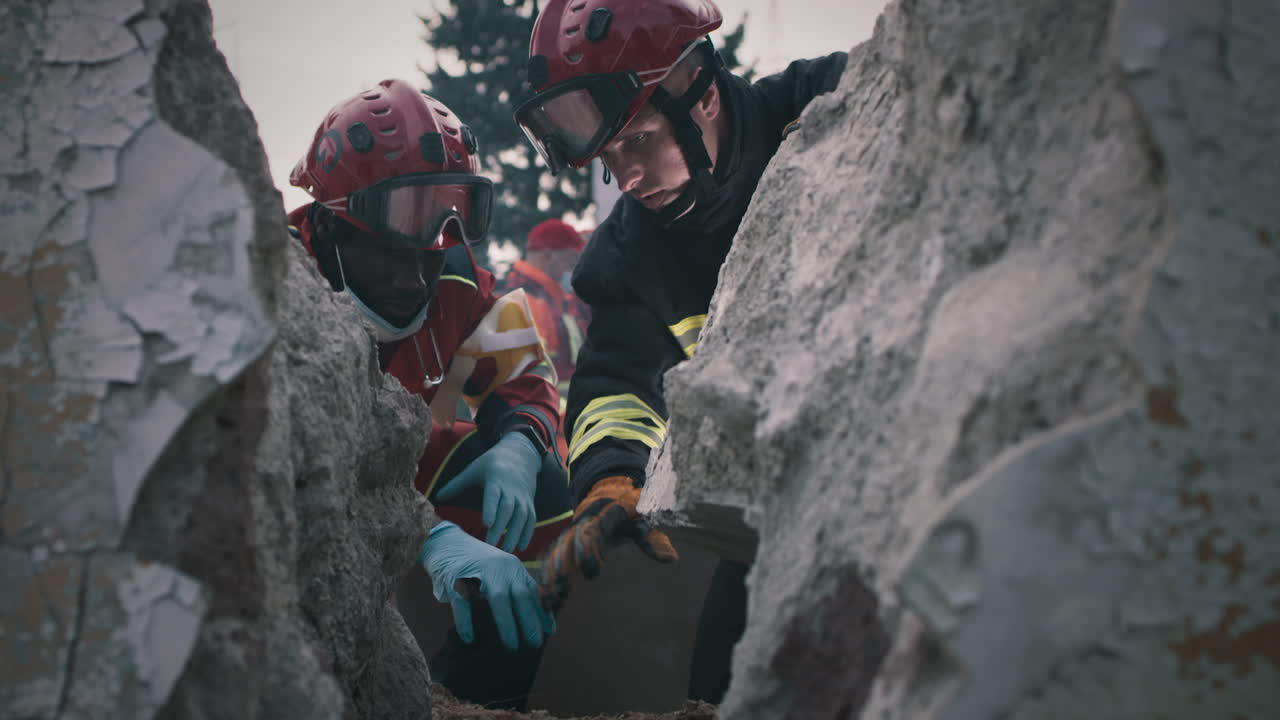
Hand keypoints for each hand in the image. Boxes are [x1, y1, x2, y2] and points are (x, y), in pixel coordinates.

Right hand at [419, 522, 555, 649]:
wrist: (444, 542)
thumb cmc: (477, 564)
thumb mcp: (500, 571)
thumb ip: (516, 589)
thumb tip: (536, 617)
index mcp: (512, 567)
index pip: (533, 590)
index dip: (542, 611)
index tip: (550, 632)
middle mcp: (500, 567)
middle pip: (520, 595)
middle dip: (529, 621)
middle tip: (534, 643)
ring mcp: (478, 571)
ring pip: (498, 598)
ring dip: (507, 624)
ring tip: (511, 646)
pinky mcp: (455, 578)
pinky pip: (464, 603)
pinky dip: (466, 623)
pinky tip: (470, 638)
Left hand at [435, 430, 540, 551]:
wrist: (520, 454)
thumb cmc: (490, 464)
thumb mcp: (473, 470)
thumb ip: (456, 485)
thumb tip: (436, 498)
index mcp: (495, 480)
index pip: (494, 496)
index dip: (491, 509)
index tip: (486, 523)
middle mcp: (511, 489)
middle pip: (507, 509)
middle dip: (500, 528)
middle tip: (490, 546)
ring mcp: (522, 497)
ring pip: (521, 516)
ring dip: (515, 534)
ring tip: (505, 551)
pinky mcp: (529, 502)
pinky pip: (531, 519)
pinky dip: (528, 533)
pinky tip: (521, 547)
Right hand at [540, 476, 677, 608]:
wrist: (609, 492)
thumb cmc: (630, 509)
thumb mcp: (644, 519)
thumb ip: (654, 539)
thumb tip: (671, 559)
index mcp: (602, 517)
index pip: (591, 532)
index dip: (589, 550)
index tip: (592, 573)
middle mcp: (583, 523)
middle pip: (568, 543)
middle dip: (563, 565)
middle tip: (562, 589)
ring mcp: (572, 532)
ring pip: (557, 552)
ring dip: (551, 575)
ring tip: (549, 600)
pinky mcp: (566, 542)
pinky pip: (552, 558)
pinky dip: (547, 577)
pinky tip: (544, 599)